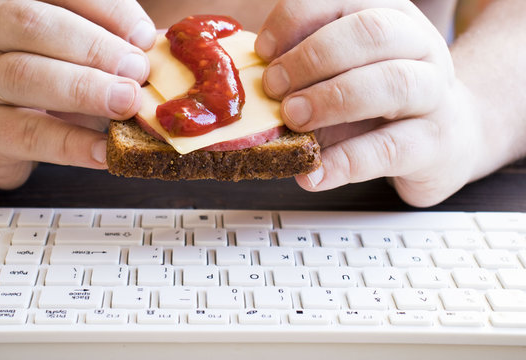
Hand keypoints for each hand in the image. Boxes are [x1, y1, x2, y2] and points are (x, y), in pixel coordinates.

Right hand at [0, 0, 155, 187]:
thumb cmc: (47, 82)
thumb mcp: (79, 56)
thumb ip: (115, 50)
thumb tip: (165, 57)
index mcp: (20, 1)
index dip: (109, 10)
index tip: (145, 36)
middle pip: (35, 26)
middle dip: (95, 47)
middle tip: (137, 72)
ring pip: (24, 75)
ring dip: (83, 89)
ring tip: (125, 102)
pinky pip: (28, 134)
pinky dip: (72, 143)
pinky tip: (105, 150)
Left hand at [255, 0, 482, 206]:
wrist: (444, 138)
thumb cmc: (379, 103)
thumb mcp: (341, 74)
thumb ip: (303, 73)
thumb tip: (250, 87)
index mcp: (388, 15)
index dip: (296, 20)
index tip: (264, 51)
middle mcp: (418, 45)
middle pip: (371, 32)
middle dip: (312, 58)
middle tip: (274, 88)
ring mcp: (434, 93)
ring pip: (392, 83)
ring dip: (332, 100)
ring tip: (294, 119)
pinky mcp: (435, 143)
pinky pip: (391, 148)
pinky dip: (345, 162)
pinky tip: (314, 172)